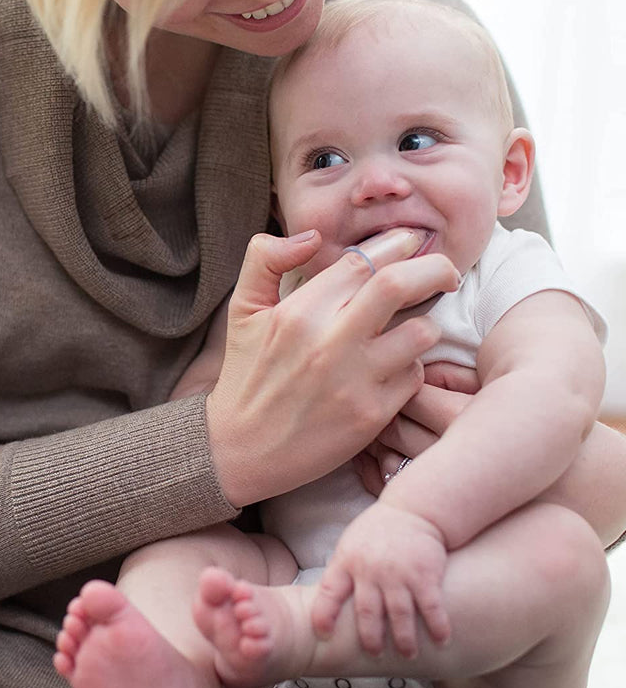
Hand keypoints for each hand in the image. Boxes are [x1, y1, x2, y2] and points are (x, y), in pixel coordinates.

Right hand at [206, 233, 460, 507]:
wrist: (240, 450)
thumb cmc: (246, 375)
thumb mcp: (242, 310)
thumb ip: (265, 259)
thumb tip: (312, 236)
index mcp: (299, 312)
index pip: (362, 261)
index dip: (396, 244)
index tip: (411, 243)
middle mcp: (329, 342)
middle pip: (399, 285)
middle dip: (435, 268)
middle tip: (446, 272)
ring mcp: (354, 381)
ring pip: (420, 332)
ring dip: (426, 324)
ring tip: (416, 325)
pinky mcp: (371, 416)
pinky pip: (414, 377)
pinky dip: (412, 367)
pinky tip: (396, 367)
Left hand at [311, 501, 450, 658]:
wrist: (415, 508)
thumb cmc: (380, 529)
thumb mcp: (352, 543)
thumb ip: (343, 569)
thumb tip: (326, 600)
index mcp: (348, 561)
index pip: (329, 592)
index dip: (324, 614)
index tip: (323, 633)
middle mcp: (371, 570)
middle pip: (367, 613)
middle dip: (370, 638)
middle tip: (374, 654)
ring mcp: (399, 574)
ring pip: (399, 616)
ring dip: (404, 639)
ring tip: (408, 653)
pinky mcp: (425, 575)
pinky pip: (431, 608)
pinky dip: (437, 627)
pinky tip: (442, 640)